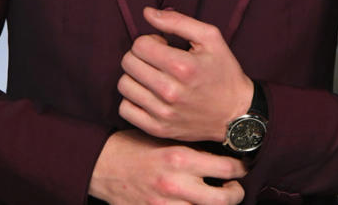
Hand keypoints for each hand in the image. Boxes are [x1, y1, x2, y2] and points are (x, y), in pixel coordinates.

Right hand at [89, 130, 245, 204]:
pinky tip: (193, 204)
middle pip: (226, 198)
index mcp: (178, 158)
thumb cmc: (129, 148)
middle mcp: (176, 183)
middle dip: (235, 193)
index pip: (227, 167)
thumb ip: (189, 150)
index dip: (239, 168)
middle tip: (233, 188)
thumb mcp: (160, 140)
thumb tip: (219, 158)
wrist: (98, 165)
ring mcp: (167, 204)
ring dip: (215, 204)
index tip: (239, 168)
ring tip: (213, 197)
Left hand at [117, 7, 253, 142]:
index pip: (139, 45)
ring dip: (135, 78)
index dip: (149, 41)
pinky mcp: (158, 129)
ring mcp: (163, 113)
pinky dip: (132, 100)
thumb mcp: (211, 39)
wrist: (237, 115)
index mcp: (183, 67)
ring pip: (124, 85)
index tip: (163, 47)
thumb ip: (177, 22)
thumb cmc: (223, 73)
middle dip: (140, 57)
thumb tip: (147, 13)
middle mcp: (171, 92)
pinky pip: (125, 109)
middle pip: (128, 63)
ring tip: (153, 78)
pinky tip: (148, 95)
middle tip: (158, 62)